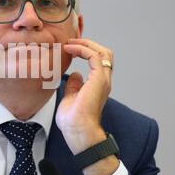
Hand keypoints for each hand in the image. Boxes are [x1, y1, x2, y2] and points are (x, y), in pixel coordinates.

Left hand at [56, 38, 117, 174]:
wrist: (78, 132)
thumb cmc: (73, 122)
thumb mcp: (71, 98)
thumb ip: (74, 86)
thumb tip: (75, 75)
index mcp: (98, 85)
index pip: (98, 61)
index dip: (85, 50)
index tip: (69, 48)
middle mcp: (104, 81)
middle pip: (104, 53)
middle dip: (88, 44)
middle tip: (71, 42)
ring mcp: (103, 80)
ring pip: (103, 52)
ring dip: (86, 44)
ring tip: (70, 43)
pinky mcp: (99, 79)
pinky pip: (94, 56)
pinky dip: (82, 49)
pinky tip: (70, 49)